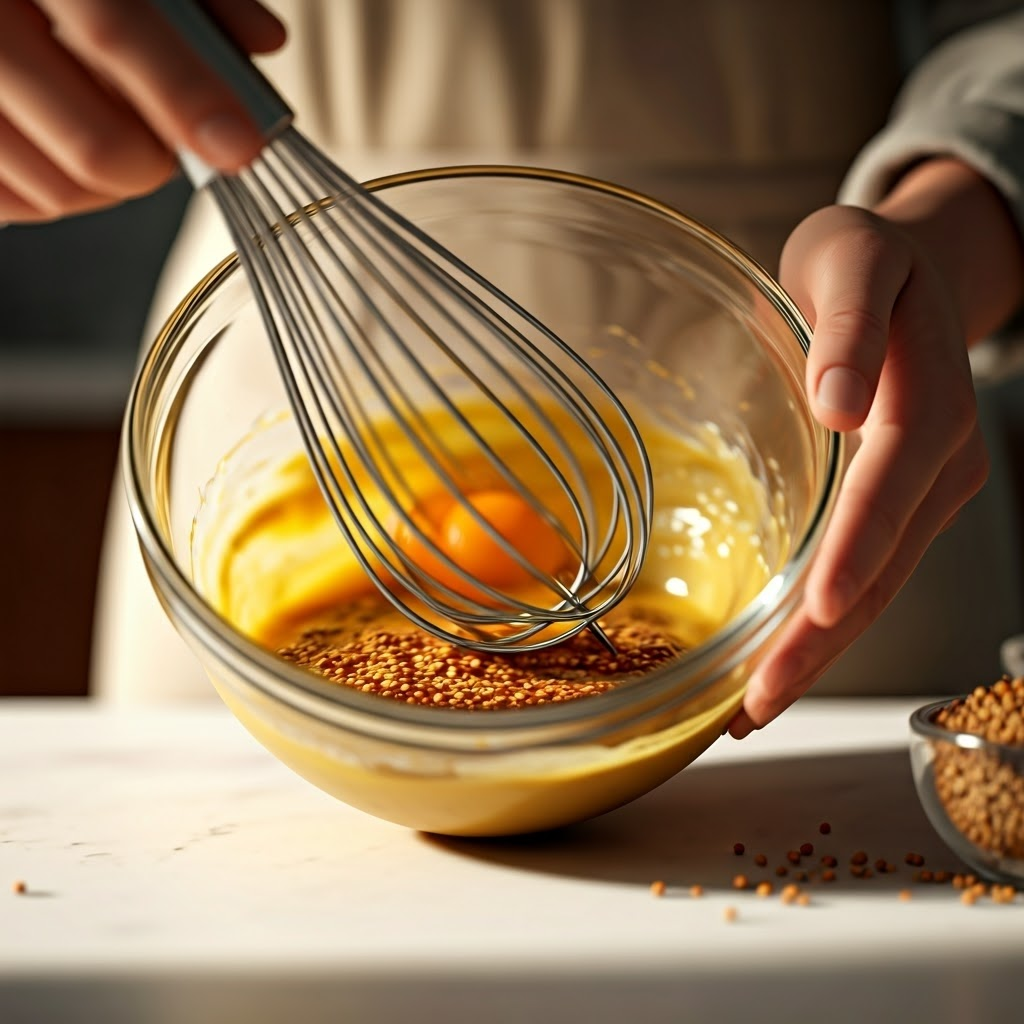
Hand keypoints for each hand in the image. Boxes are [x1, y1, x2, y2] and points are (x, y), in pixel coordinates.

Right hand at [0, 0, 285, 222]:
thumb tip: (262, 41)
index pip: (112, 29)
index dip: (184, 96)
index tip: (239, 144)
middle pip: (95, 144)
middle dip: (155, 161)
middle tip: (166, 138)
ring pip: (56, 190)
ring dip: (107, 184)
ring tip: (107, 130)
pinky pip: (10, 205)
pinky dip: (52, 191)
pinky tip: (55, 146)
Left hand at [729, 202, 988, 737]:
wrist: (904, 268)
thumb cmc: (867, 261)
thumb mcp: (852, 262)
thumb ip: (848, 329)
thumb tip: (840, 403)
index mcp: (929, 405)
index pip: (891, 488)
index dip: (855, 550)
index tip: (814, 607)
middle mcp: (939, 465)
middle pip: (881, 565)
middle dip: (819, 640)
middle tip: (755, 704)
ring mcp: (924, 495)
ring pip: (874, 588)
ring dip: (816, 653)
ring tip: (752, 709)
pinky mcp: (899, 509)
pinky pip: (864, 575)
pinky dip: (820, 627)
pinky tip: (777, 660)